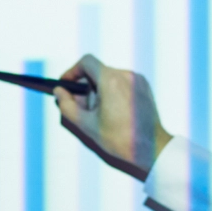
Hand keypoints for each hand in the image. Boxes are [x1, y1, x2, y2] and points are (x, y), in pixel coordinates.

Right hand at [54, 53, 173, 180]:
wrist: (152, 148)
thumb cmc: (120, 139)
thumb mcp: (86, 125)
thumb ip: (67, 106)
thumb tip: (59, 92)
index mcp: (111, 81)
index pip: (86, 62)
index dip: (73, 71)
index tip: (66, 84)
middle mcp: (126, 75)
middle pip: (97, 71)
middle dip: (85, 85)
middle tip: (80, 105)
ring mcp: (137, 80)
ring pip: (109, 77)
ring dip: (98, 89)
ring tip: (98, 112)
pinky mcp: (144, 87)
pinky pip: (122, 82)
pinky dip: (112, 91)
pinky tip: (113, 111)